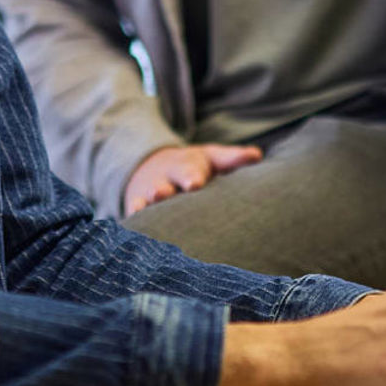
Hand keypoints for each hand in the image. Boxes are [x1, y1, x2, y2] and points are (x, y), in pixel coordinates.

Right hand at [123, 143, 262, 215]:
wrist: (151, 167)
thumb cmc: (192, 167)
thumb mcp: (210, 158)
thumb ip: (231, 158)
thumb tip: (256, 155)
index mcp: (186, 169)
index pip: (189, 172)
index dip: (191, 177)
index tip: (194, 184)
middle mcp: (164, 182)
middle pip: (163, 187)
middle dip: (163, 191)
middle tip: (164, 193)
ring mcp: (148, 197)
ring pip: (145, 203)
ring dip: (146, 206)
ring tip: (145, 209)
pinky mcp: (135, 210)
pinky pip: (132, 218)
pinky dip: (131, 224)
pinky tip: (129, 231)